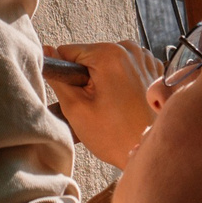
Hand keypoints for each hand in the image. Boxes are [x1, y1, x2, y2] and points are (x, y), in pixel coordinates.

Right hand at [46, 40, 159, 169]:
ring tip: (112, 106)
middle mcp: (131, 50)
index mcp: (110, 54)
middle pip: (91, 56)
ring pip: (108, 62)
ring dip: (104, 80)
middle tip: (96, 106)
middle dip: (87, 78)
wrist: (148, 152)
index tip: (79, 95)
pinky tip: (125, 102)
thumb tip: (46, 52)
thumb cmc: (115, 136)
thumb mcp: (76, 108)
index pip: (69, 51)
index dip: (67, 75)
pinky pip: (127, 68)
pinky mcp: (155, 70)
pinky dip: (122, 82)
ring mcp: (146, 59)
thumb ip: (58, 78)